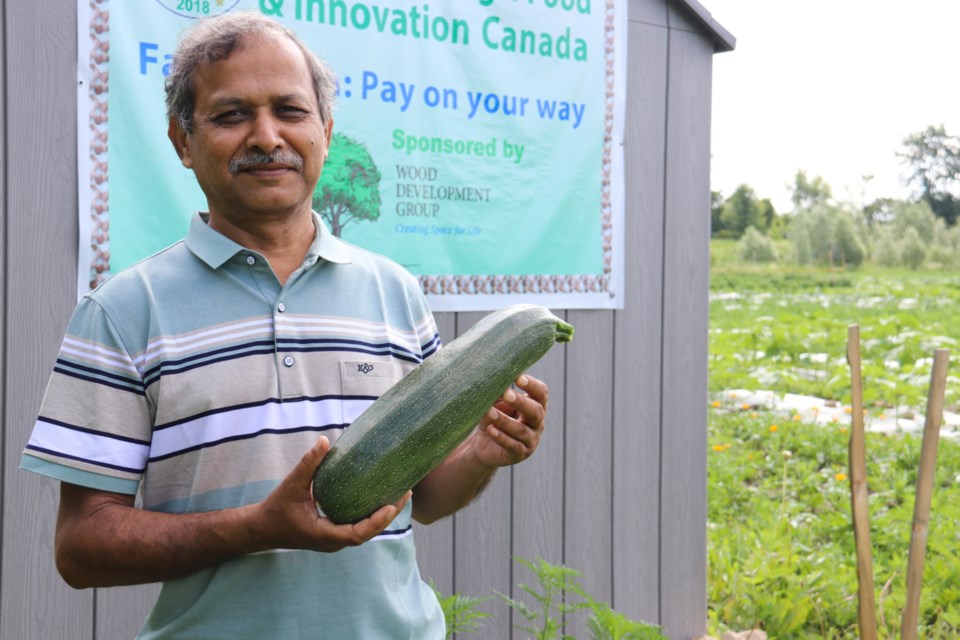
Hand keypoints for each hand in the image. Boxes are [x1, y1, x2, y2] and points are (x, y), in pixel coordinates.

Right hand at [251, 436, 409, 551]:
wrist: (261, 529)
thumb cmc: (275, 509)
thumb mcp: (291, 485)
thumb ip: (308, 464)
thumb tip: (324, 441)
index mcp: (324, 535)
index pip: (356, 534)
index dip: (376, 522)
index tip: (390, 506)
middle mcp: (333, 542)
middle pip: (368, 533)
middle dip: (388, 515)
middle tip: (406, 492)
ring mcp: (334, 540)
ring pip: (365, 531)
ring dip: (383, 515)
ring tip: (402, 493)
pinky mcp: (334, 534)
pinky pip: (358, 527)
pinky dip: (371, 515)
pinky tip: (382, 497)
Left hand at [470, 374, 548, 467]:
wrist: (485, 445)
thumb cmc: (494, 417)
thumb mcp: (496, 404)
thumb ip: (499, 394)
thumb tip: (496, 383)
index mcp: (536, 406)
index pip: (541, 393)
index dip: (532, 385)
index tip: (518, 378)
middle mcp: (537, 423)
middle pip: (536, 412)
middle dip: (521, 402)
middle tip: (506, 394)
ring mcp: (531, 440)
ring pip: (521, 430)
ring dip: (505, 420)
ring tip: (489, 412)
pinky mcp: (520, 455)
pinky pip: (513, 446)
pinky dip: (501, 437)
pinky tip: (491, 429)